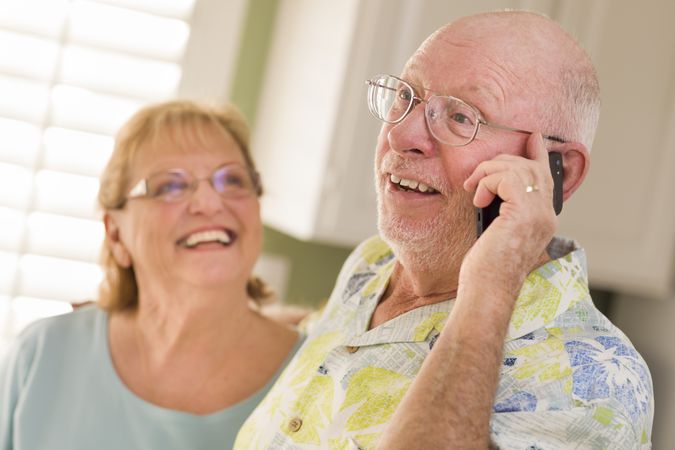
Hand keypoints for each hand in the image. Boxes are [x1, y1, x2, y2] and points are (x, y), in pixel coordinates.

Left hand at [461, 133, 557, 295]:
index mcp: (543, 220)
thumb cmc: (486, 269)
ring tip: (473, 189)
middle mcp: (546, 215)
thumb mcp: (497, 232)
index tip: (532, 137)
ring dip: (488, 172)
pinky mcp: (523, 212)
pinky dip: (487, 182)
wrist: (486, 291)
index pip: (546, 178)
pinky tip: (478, 197)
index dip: (538, 154)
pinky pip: (506, 177)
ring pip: (518, 168)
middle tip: (475, 177)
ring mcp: (538, 213)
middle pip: (532, 168)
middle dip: (501, 163)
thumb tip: (491, 187)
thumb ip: (504, 209)